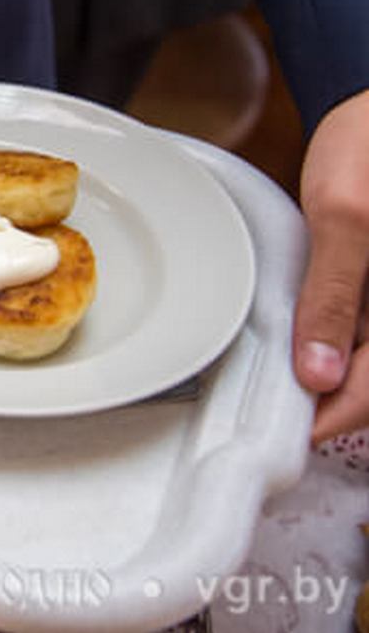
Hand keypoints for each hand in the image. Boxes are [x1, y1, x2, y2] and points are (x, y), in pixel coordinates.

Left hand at [291, 89, 368, 442]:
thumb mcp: (347, 214)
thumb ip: (336, 296)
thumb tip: (321, 375)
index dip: (342, 416)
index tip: (297, 430)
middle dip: (347, 398)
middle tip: (292, 409)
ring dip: (351, 373)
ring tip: (300, 379)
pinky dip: (352, 341)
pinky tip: (323, 340)